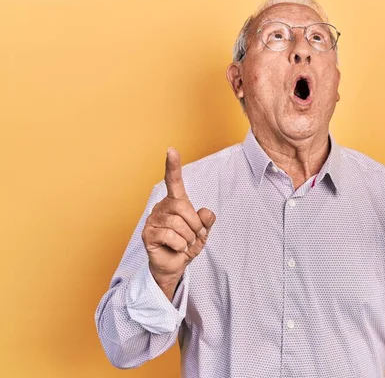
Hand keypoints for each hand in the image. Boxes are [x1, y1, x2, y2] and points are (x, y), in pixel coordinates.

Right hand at [141, 147, 215, 297]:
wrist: (174, 266)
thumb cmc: (187, 245)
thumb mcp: (202, 232)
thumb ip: (206, 221)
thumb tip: (205, 212)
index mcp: (175, 202)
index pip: (173, 181)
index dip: (173, 165)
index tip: (172, 149)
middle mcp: (161, 207)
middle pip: (183, 208)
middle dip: (195, 225)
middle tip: (195, 237)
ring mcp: (152, 220)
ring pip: (177, 224)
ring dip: (188, 238)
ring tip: (185, 244)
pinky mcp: (147, 234)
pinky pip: (170, 236)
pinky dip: (180, 245)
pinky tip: (177, 248)